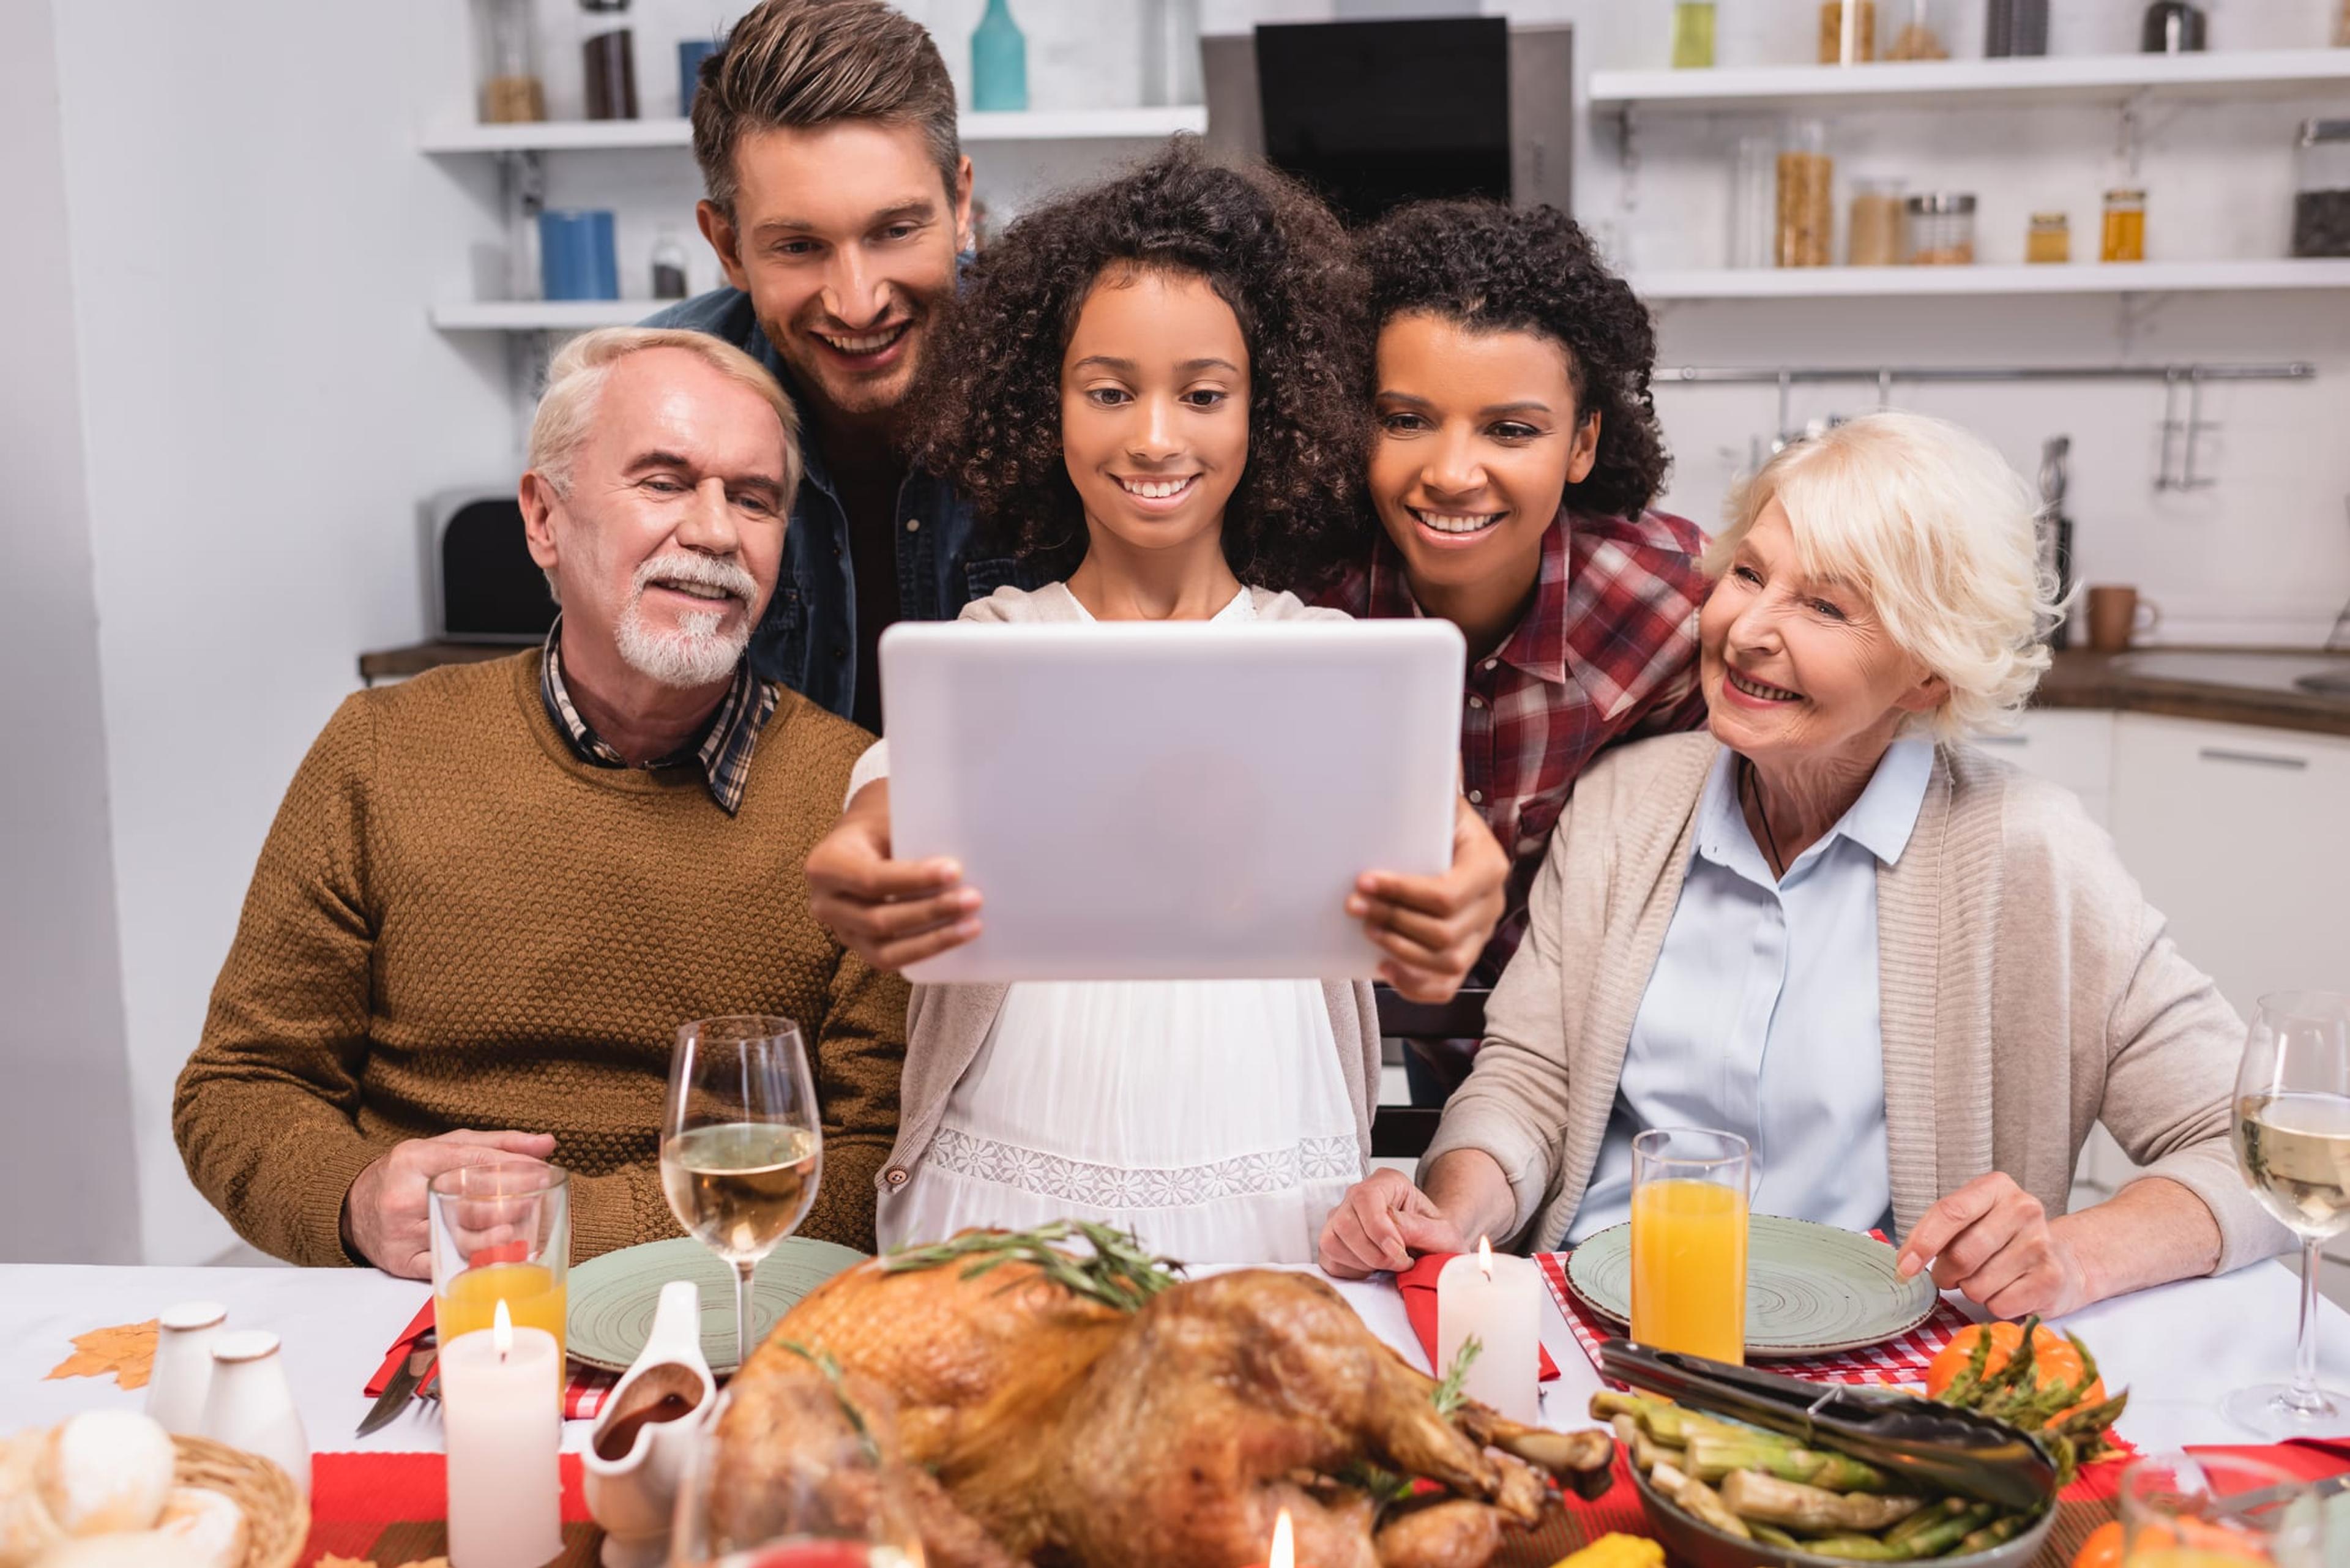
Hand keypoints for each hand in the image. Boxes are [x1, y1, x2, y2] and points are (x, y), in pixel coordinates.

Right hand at [341, 1129, 555, 1278]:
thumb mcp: (446, 1147)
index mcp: (414, 1159)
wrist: (354, 1207)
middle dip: (511, 1201)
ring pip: (461, 1237)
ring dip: (499, 1236)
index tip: (543, 1173)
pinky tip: (499, 1257)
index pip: (472, 1161)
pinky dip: (476, 1263)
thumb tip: (546, 1145)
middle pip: (468, 1201)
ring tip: (523, 1229)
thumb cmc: (408, 1174)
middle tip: (539, 1200)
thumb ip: (497, 1144)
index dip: (513, 1168)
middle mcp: (404, 1195)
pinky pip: (446, 1265)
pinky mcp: (401, 1262)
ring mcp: (401, 1232)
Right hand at [805, 781, 981, 971]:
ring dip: (933, 939)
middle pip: (878, 919)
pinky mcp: (860, 947)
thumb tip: (967, 839)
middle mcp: (824, 903)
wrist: (863, 840)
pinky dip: (925, 950)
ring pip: (884, 950)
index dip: (914, 879)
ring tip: (972, 925)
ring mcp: (840, 930)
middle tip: (973, 898)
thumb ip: (915, 828)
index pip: (871, 879)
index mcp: (825, 864)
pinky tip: (956, 937)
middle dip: (930, 911)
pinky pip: (890, 960)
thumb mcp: (889, 815)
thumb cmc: (881, 824)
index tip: (955, 871)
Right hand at [1319, 1169, 1472, 1278]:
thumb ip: (1421, 1229)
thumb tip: (1394, 1230)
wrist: (1430, 1246)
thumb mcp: (1443, 1233)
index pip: (1366, 1197)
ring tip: (1388, 1265)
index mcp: (1387, 1182)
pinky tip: (1373, 1268)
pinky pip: (1329, 1259)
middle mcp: (1358, 1195)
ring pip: (1331, 1241)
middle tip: (1400, 1263)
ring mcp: (1341, 1217)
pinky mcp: (1333, 1241)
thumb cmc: (1434, 1235)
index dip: (1378, 1228)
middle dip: (1373, 1253)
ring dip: (1362, 1262)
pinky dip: (1351, 1270)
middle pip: (1344, 1222)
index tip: (1398, 1250)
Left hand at [1350, 796, 1507, 1000]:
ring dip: (1400, 950)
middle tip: (1352, 905)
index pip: (1446, 894)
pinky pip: (1447, 987)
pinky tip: (1383, 967)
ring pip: (1447, 962)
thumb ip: (1430, 782)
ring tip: (1367, 929)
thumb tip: (1410, 745)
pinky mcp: (1465, 955)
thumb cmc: (1437, 820)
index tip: (1363, 880)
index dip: (1402, 892)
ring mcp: (1480, 935)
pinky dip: (1415, 985)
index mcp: (1489, 865)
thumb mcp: (1438, 800)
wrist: (1451, 840)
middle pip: (1444, 931)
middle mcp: (1491, 904)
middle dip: (1392, 920)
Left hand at [1896, 1172, 2090, 1318]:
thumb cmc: (2002, 1240)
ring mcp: (2041, 1244)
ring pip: (1976, 1285)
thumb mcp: (1971, 1220)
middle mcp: (2023, 1209)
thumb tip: (1905, 1264)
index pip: (1950, 1212)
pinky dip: (1993, 1305)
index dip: (1922, 1243)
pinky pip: (1999, 1305)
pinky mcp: (2051, 1278)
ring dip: (1971, 1290)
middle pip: (1961, 1255)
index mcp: (1996, 1187)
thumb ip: (1938, 1231)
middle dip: (1945, 1274)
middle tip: (1949, 1275)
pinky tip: (2009, 1289)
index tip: (1904, 1268)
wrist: (2063, 1259)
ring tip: (1987, 1278)